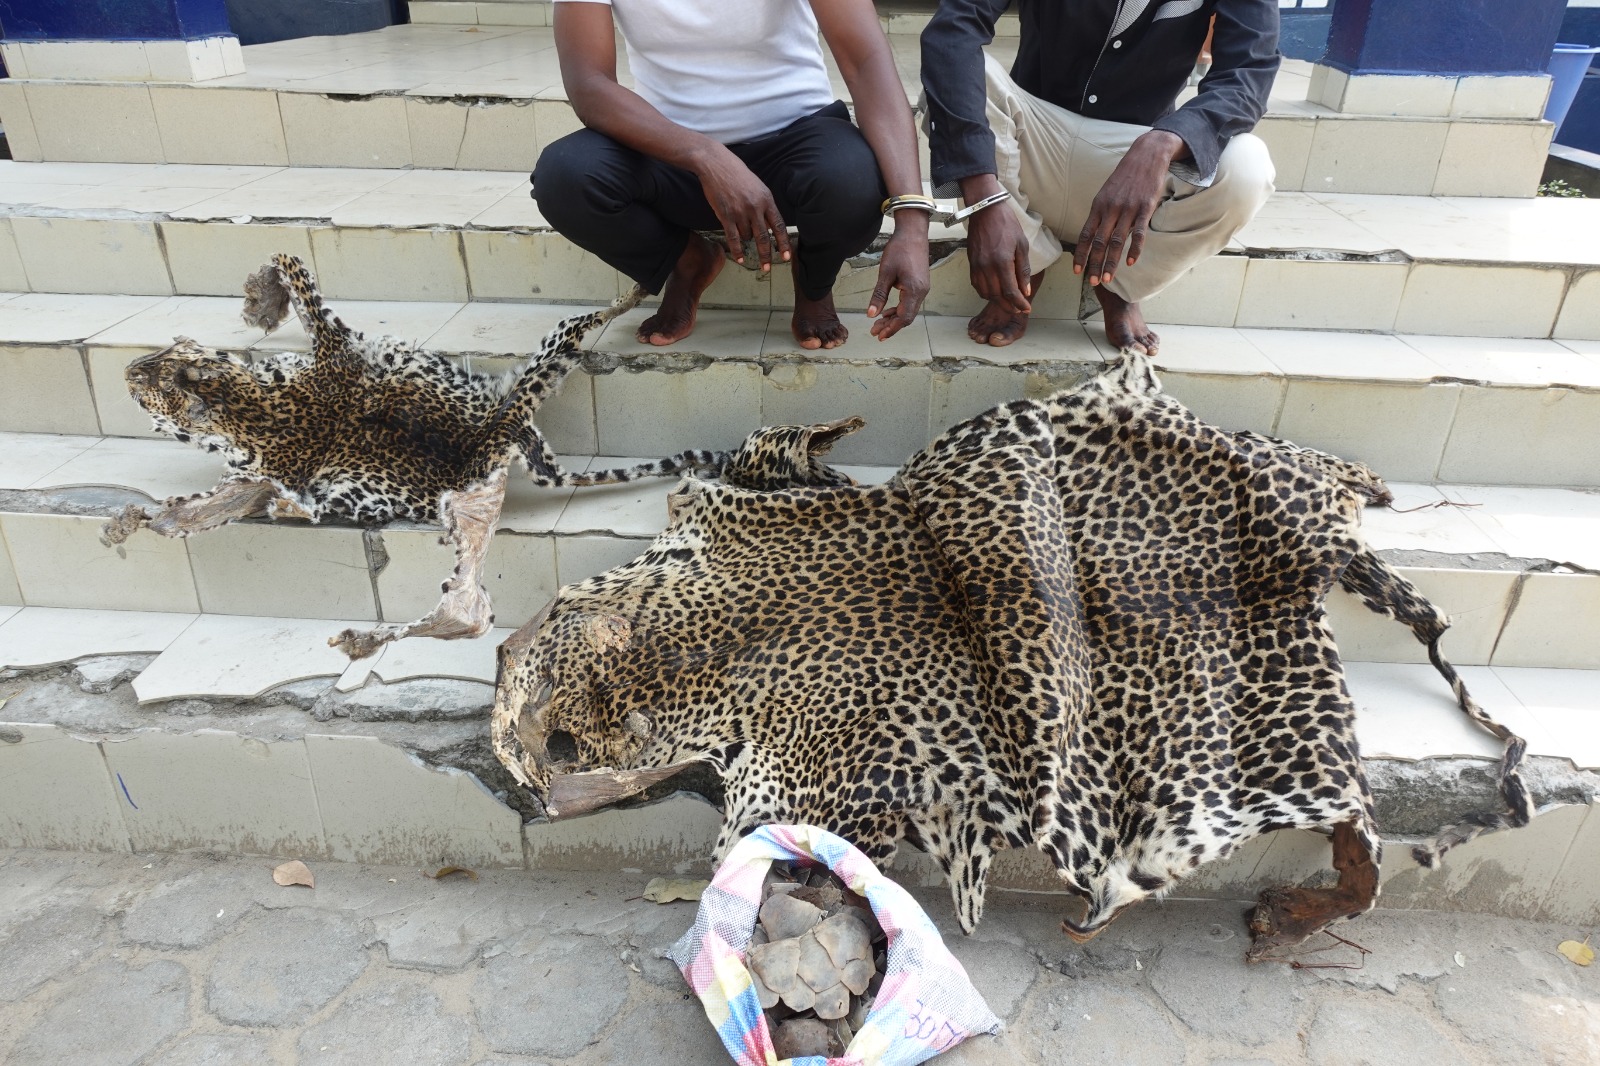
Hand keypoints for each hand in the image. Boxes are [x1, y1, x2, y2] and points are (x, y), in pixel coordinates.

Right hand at [693, 143, 791, 271]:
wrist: (716, 164)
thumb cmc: (737, 174)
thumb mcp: (757, 186)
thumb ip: (765, 205)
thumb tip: (771, 224)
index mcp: (766, 199)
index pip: (778, 225)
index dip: (783, 243)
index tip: (787, 256)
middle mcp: (755, 207)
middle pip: (764, 237)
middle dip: (767, 255)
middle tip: (768, 268)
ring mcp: (740, 212)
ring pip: (747, 237)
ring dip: (746, 239)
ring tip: (740, 227)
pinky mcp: (726, 215)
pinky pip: (734, 238)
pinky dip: (737, 251)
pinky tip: (740, 259)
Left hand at [867, 222, 929, 339]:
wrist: (913, 233)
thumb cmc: (900, 249)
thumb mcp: (885, 273)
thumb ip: (879, 295)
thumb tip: (871, 314)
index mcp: (914, 290)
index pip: (904, 317)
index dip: (891, 328)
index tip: (879, 335)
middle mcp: (921, 292)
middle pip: (907, 317)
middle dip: (891, 326)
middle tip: (875, 332)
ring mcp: (922, 289)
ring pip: (908, 311)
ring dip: (894, 318)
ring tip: (878, 323)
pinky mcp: (920, 285)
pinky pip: (910, 303)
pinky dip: (899, 309)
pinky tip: (887, 311)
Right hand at [964, 193, 1031, 313]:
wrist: (985, 210)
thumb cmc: (1006, 224)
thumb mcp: (1021, 245)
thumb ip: (1023, 270)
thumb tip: (1025, 290)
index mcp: (1002, 262)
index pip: (1010, 291)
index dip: (1019, 303)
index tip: (1027, 309)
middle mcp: (987, 267)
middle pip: (997, 296)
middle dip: (1008, 306)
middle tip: (1018, 309)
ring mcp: (977, 266)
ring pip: (985, 293)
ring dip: (996, 301)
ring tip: (1007, 302)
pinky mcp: (971, 264)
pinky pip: (977, 285)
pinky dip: (985, 293)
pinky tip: (994, 291)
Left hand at [1073, 130, 1183, 286]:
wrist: (1146, 155)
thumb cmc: (1125, 177)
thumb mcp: (1106, 193)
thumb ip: (1101, 214)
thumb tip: (1094, 236)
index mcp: (1098, 206)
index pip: (1085, 235)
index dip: (1080, 254)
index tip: (1076, 271)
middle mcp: (1110, 209)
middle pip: (1099, 242)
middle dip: (1093, 264)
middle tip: (1092, 282)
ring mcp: (1128, 209)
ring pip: (1116, 241)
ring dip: (1111, 261)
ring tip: (1106, 278)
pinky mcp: (1145, 207)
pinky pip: (1139, 232)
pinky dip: (1134, 248)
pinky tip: (1131, 262)